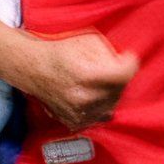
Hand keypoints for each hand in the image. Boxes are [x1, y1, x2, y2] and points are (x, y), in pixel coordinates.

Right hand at [14, 32, 138, 129]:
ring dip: (110, 93)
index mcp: (88, 76)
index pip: (125, 75)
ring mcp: (79, 113)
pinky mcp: (74, 122)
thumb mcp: (89, 41)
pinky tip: (92, 95)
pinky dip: (99, 107)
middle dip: (118, 78)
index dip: (129, 64)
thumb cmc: (61, 53)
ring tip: (98, 81)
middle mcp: (84, 98)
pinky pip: (99, 117)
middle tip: (108, 68)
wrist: (34, 69)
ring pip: (111, 106)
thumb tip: (124, 63)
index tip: (127, 58)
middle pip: (120, 91)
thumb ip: (110, 53)